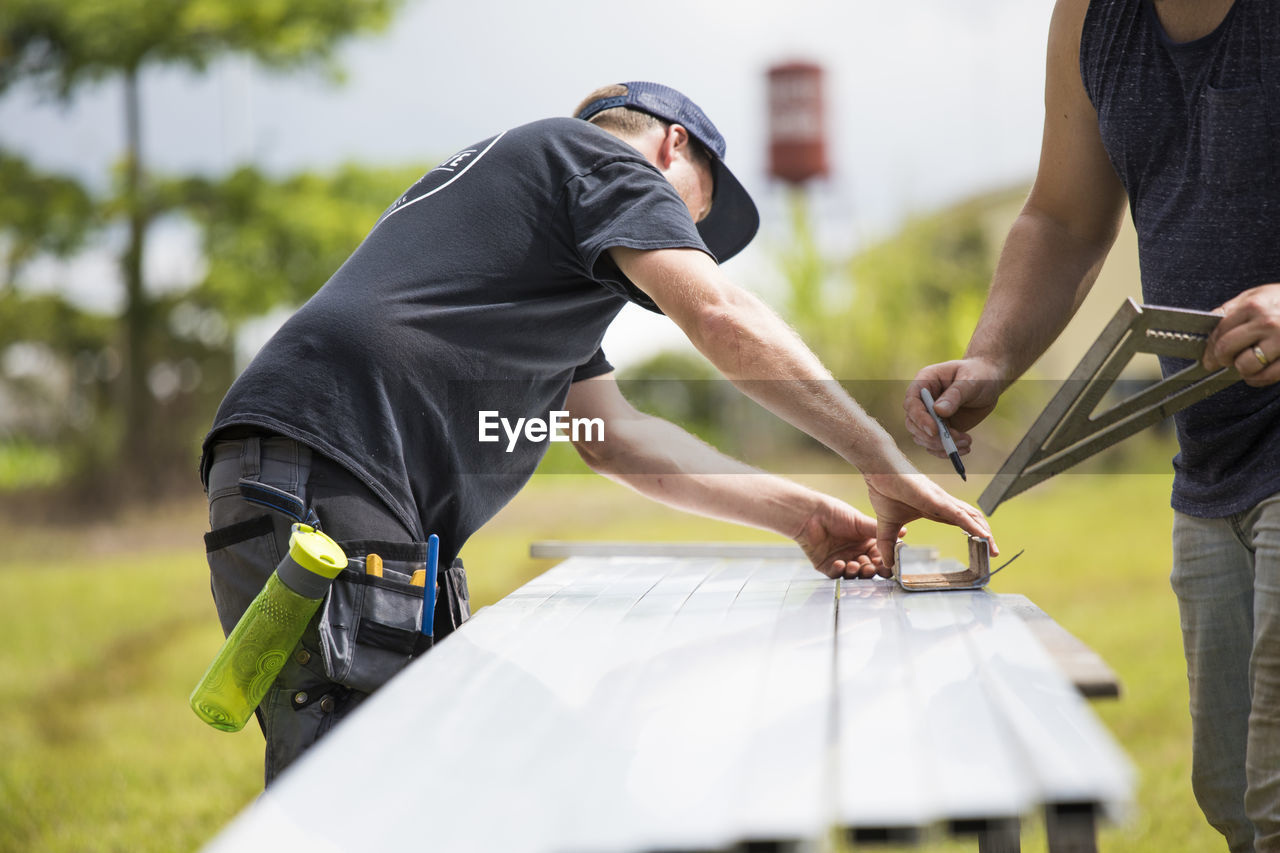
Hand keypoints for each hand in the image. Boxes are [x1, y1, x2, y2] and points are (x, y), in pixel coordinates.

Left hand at [794, 497, 894, 579]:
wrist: (811, 514)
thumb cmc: (835, 513)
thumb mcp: (861, 523)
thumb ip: (880, 531)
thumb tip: (903, 532)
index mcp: (866, 543)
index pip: (879, 557)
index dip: (883, 563)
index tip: (887, 566)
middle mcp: (855, 553)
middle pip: (867, 569)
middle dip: (870, 570)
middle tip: (871, 568)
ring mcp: (841, 560)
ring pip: (853, 574)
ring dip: (856, 571)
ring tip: (854, 564)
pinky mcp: (826, 566)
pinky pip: (835, 574)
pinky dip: (839, 571)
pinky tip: (841, 563)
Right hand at [864, 471, 995, 568]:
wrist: (878, 470)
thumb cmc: (884, 489)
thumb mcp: (886, 525)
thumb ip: (888, 544)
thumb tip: (888, 564)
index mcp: (934, 510)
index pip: (960, 523)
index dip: (973, 533)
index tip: (981, 547)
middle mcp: (943, 505)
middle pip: (972, 520)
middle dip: (985, 536)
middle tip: (992, 553)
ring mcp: (942, 502)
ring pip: (971, 517)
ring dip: (985, 533)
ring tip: (992, 549)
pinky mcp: (938, 500)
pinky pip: (960, 515)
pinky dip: (973, 526)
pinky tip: (984, 536)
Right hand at [903, 359, 1004, 456]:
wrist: (990, 383)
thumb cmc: (979, 375)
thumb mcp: (970, 381)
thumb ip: (954, 395)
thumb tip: (939, 411)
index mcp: (924, 382)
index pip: (911, 402)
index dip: (919, 418)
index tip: (935, 430)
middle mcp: (923, 401)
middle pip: (912, 423)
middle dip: (931, 436)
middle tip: (953, 440)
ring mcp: (930, 416)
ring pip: (922, 437)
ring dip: (941, 445)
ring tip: (966, 441)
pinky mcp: (940, 429)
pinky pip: (934, 445)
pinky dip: (947, 451)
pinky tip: (965, 448)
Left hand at [1204, 284, 1279, 386]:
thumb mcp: (1261, 294)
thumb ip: (1234, 308)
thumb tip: (1210, 322)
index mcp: (1254, 305)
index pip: (1219, 330)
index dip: (1210, 346)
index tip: (1208, 356)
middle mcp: (1267, 322)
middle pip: (1226, 348)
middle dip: (1221, 359)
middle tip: (1224, 361)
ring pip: (1245, 365)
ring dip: (1242, 369)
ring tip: (1247, 364)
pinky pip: (1266, 377)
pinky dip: (1257, 379)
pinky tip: (1259, 373)